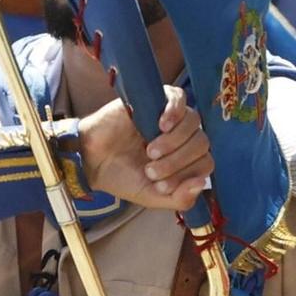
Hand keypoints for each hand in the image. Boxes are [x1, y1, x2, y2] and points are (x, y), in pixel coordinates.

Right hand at [78, 87, 212, 210]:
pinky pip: (178, 97)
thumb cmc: (121, 176)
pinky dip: (175, 111)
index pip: (205, 163)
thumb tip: (201, 184)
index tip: (160, 185)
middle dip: (178, 161)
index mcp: (186, 159)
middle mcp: (183, 137)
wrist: (89, 159)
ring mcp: (171, 117)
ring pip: (193, 122)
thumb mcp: (151, 196)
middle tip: (150, 170)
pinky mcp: (155, 100)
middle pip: (201, 143)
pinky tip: (162, 125)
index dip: (187, 175)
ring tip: (149, 151)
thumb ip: (179, 198)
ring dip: (175, 141)